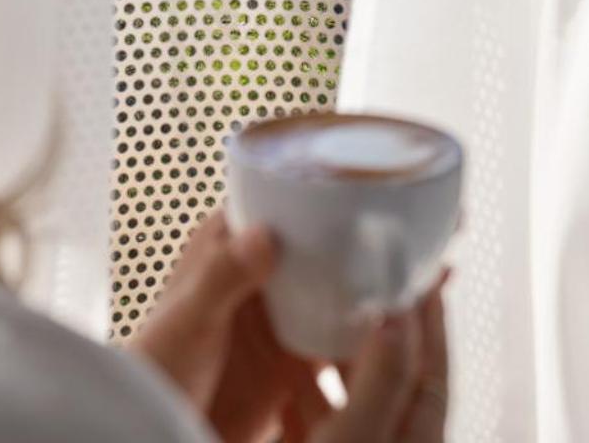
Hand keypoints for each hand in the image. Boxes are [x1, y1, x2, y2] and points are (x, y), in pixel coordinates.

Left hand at [129, 212, 450, 442]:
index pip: (289, 198)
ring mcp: (279, 317)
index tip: (385, 173)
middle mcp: (259, 274)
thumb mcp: (186, 322)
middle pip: (329, 240)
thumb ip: (221, 279)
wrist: (148, 433)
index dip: (336, 184)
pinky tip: (415, 325)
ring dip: (386, 277)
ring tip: (440, 262)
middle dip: (378, 228)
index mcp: (228, 245)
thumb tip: (265, 233)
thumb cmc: (151, 370)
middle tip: (436, 215)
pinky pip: (345, 337)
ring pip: (344, 286)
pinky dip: (380, 329)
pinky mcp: (293, 362)